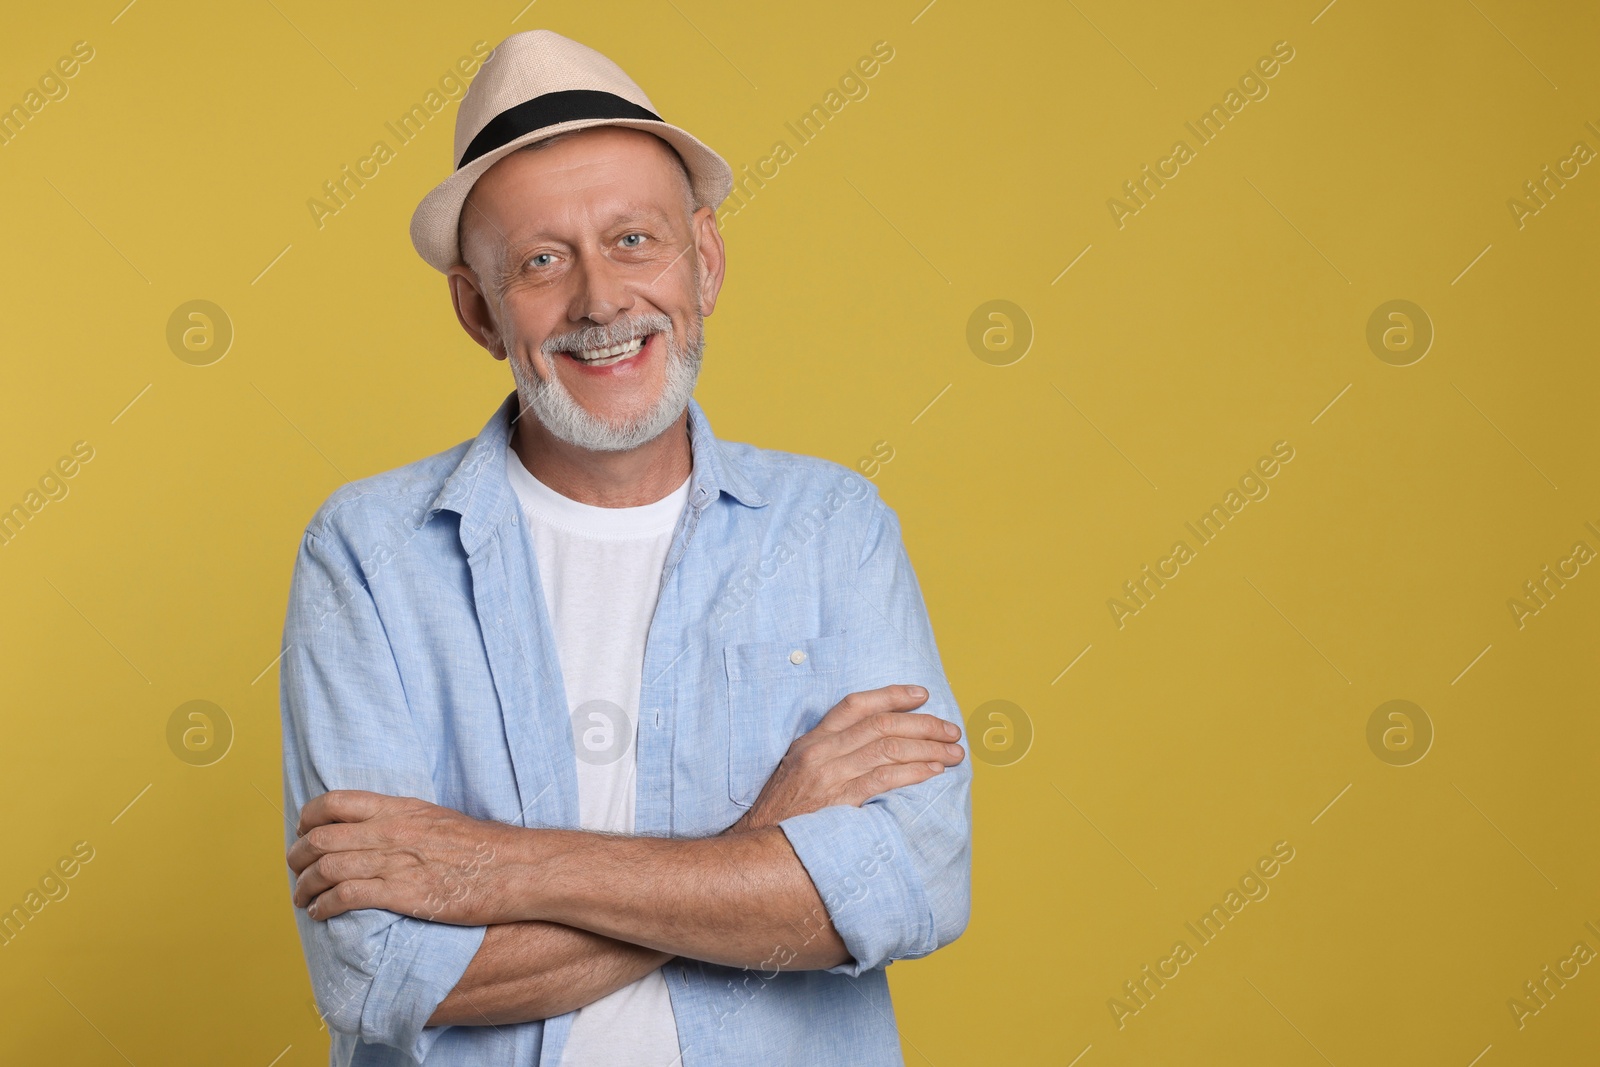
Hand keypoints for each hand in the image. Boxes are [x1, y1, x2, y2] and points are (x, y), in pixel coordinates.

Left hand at [287, 790, 521, 924]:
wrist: (514, 869)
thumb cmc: (484, 848)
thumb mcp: (439, 820)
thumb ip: (407, 823)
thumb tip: (383, 832)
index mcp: (400, 809)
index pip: (335, 803)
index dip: (309, 818)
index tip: (303, 832)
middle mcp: (391, 831)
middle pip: (322, 838)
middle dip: (298, 857)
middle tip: (296, 870)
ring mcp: (395, 861)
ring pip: (327, 868)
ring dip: (305, 886)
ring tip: (302, 899)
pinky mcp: (403, 893)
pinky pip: (347, 896)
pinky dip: (325, 906)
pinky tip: (322, 913)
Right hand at [728, 685, 964, 832]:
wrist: (756, 848)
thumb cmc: (781, 814)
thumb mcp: (796, 772)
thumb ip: (828, 755)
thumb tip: (873, 746)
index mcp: (810, 741)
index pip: (855, 704)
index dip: (892, 695)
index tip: (922, 694)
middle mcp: (820, 752)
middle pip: (881, 725)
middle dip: (923, 724)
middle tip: (951, 730)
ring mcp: (829, 776)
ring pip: (888, 748)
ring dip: (927, 748)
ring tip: (953, 753)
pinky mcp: (838, 802)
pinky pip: (883, 779)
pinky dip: (913, 772)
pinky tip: (933, 771)